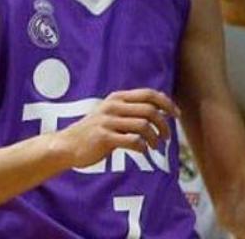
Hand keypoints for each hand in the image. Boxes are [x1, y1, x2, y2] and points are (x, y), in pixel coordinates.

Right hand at [55, 89, 178, 168]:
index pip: (149, 94)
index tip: (176, 115)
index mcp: (117, 98)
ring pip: (144, 126)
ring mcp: (108, 121)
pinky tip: (143, 151)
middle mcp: (113, 106)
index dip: (167, 103)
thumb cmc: (94, 131)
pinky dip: (143, 147)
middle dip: (164, 124)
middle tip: (166, 137)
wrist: (68, 145)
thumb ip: (130, 109)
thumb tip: (160, 109)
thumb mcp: (110, 113)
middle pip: (150, 110)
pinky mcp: (105, 137)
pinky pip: (133, 141)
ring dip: (155, 138)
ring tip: (156, 147)